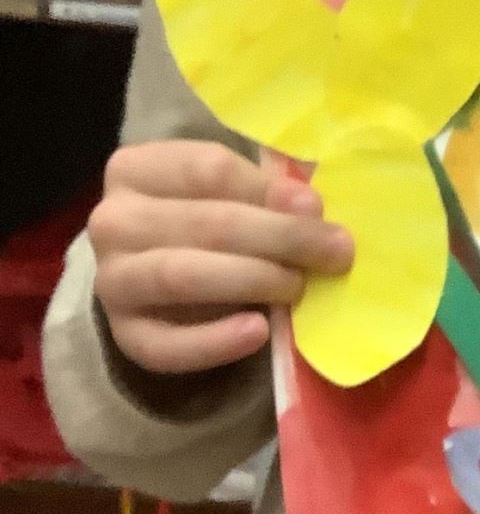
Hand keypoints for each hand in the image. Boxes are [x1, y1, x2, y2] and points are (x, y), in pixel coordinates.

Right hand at [90, 140, 353, 376]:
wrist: (151, 280)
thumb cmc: (201, 222)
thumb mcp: (229, 194)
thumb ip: (265, 193)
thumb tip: (308, 206)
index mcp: (136, 168)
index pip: (209, 169)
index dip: (269, 191)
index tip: (317, 209)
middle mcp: (113, 220)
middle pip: (204, 222)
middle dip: (280, 238)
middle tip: (334, 253)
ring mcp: (111, 280)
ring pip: (181, 275)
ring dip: (251, 280)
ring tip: (296, 288)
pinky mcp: (123, 335)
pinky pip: (166, 345)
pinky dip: (216, 342)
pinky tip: (258, 331)